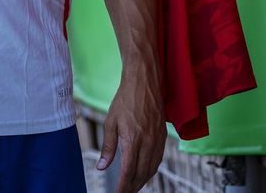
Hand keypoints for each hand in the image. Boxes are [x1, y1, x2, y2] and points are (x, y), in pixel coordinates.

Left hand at [100, 67, 165, 192]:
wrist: (144, 82)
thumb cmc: (125, 100)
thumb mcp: (110, 122)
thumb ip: (108, 147)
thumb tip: (102, 167)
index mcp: (133, 140)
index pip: (128, 171)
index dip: (123, 186)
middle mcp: (148, 142)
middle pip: (141, 173)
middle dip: (133, 187)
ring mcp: (158, 140)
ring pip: (152, 168)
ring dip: (143, 180)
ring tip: (133, 187)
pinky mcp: (163, 136)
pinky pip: (158, 159)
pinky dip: (151, 170)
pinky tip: (145, 172)